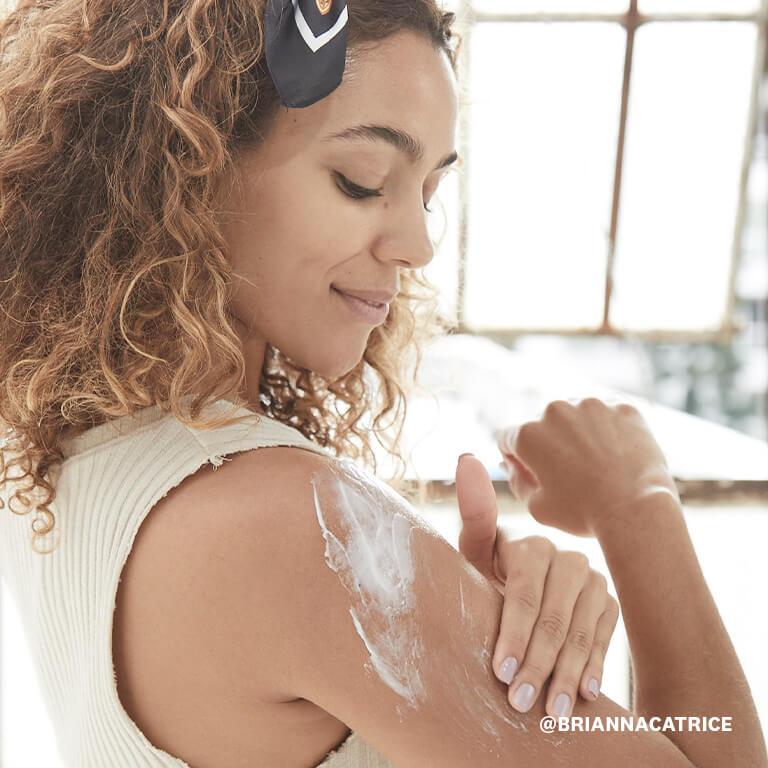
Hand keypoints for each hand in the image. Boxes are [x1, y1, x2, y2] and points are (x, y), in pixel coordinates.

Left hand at [456, 453, 618, 716]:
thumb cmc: (486, 584)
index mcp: (531, 546)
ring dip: (567, 675)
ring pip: (581, 631)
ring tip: (552, 713)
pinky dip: (595, 666)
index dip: (513, 632)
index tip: (500, 670)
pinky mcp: (609, 603)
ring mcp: (593, 581)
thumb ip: (475, 515)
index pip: (524, 591)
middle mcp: (567, 559)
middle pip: (554, 617)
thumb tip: (467, 457)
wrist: (517, 611)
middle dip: (537, 663)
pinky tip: (588, 696)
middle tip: (520, 702)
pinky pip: (606, 638)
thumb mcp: (473, 558)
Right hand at [497, 397, 680, 537]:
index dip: (518, 458)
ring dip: (580, 432)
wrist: (636, 508)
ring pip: (576, 415)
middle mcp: (553, 410)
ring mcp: (590, 404)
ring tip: (597, 465)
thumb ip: (516, 479)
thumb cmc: (582, 513)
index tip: (537, 474)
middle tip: (572, 473)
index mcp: (527, 434)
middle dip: (551, 443)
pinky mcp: (622, 406)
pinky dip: (609, 429)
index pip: (509, 437)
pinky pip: (608, 414)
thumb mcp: (536, 506)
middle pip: (543, 424)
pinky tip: (617, 455)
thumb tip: (510, 462)